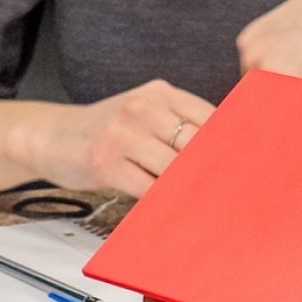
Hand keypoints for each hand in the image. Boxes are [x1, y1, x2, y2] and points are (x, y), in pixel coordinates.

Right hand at [13, 80, 215, 198]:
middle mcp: (141, 107)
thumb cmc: (106, 132)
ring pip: (175, 167)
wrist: (51, 136)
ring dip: (192, 190)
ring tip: (208, 206)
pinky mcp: (105, 162)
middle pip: (195, 143)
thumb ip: (177, 124)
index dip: (231, 145)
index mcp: (158, 93)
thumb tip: (226, 155)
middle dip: (215, 170)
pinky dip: (164, 202)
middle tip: (235, 194)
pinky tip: (174, 209)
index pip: (209, 117)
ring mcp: (121, 133)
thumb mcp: (142, 113)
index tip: (249, 167)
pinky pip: (147, 187)